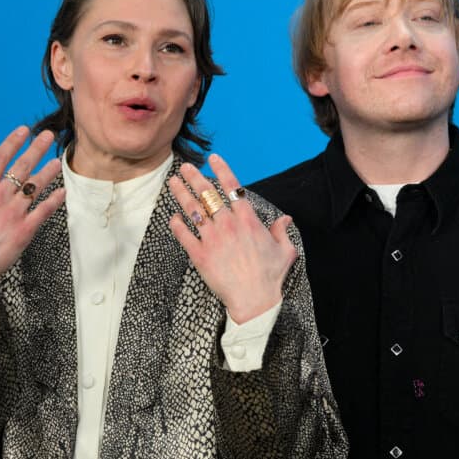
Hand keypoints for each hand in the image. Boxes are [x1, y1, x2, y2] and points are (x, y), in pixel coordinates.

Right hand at [0, 126, 65, 305]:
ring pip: (34, 187)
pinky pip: (43, 212)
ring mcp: (11, 214)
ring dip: (48, 172)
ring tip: (58, 160)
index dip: (12, 143)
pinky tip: (63, 191)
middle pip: (20, 168)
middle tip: (48, 135)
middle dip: (35, 149)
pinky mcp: (23, 231)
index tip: (24, 130)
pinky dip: (54, 201)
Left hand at [167, 154, 296, 324]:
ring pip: (193, 211)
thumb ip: (282, 231)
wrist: (254, 300)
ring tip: (173, 183)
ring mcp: (212, 239)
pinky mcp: (200, 256)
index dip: (222, 170)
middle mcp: (228, 225)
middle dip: (195, 178)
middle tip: (185, 167)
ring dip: (182, 195)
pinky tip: (173, 217)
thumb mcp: (285, 250)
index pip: (233, 188)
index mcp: (248, 220)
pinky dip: (177, 226)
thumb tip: (286, 219)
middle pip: (208, 195)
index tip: (213, 158)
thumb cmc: (270, 276)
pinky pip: (184, 236)